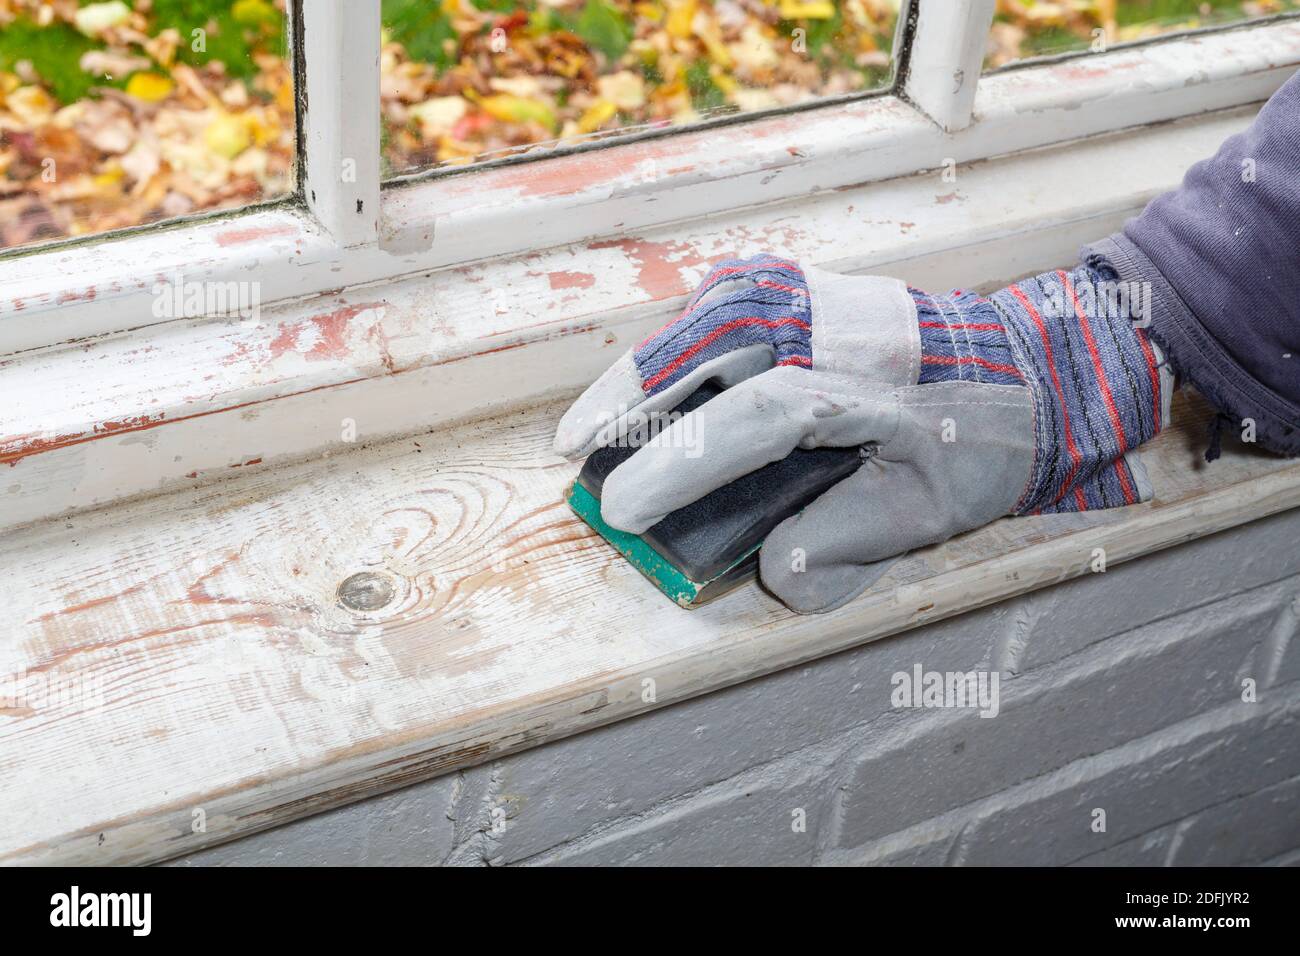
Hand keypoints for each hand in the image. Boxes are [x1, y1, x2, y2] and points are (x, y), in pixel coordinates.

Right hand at [555, 254, 1172, 611]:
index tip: (621, 510)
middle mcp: (826, 331)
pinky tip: (655, 368)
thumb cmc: (978, 444)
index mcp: (857, 390)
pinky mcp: (809, 292)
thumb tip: (774, 564)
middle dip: (626, 393)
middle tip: (571, 443)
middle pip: (704, 345)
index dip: (674, 466)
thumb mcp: (932, 509)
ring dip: (644, 361)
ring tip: (595, 411)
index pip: (745, 422)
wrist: (1028, 371)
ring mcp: (816, 300)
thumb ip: (854, 538)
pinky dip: (678, 335)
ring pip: (706, 313)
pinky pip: (726, 302)